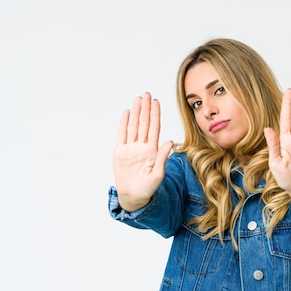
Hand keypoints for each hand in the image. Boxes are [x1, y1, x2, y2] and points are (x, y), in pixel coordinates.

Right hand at [113, 92, 173, 211]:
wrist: (133, 197)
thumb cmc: (147, 188)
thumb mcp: (158, 174)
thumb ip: (162, 157)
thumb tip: (170, 142)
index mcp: (152, 151)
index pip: (154, 129)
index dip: (155, 115)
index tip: (156, 102)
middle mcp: (142, 146)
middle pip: (144, 123)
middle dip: (146, 109)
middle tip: (147, 94)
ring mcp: (131, 148)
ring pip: (133, 126)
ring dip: (136, 112)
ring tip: (138, 99)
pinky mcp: (120, 152)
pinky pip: (122, 134)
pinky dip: (124, 123)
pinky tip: (126, 112)